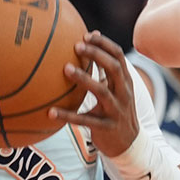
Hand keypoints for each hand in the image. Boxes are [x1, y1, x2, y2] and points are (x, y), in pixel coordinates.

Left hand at [47, 31, 139, 156]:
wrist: (129, 145)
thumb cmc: (116, 110)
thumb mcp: (115, 89)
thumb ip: (105, 69)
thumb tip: (90, 40)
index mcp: (125, 81)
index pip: (118, 56)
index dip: (104, 44)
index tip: (87, 35)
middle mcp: (123, 93)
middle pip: (114, 68)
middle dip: (97, 55)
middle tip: (76, 46)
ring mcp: (116, 110)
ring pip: (101, 91)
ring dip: (84, 79)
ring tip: (65, 69)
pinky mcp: (106, 127)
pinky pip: (85, 120)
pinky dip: (68, 116)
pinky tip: (50, 112)